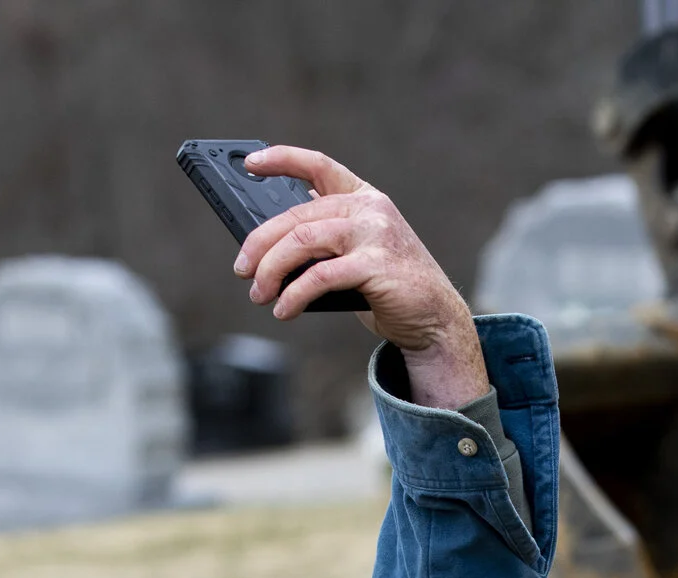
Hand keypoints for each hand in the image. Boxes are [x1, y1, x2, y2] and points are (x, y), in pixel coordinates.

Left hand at [233, 146, 490, 409]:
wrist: (436, 318)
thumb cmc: (391, 288)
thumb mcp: (357, 252)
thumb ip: (328, 234)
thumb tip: (275, 238)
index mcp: (365, 198)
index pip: (318, 164)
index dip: (282, 159)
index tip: (249, 163)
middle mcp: (370, 209)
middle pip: (298, 214)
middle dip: (260, 244)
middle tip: (242, 270)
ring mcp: (375, 234)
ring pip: (302, 240)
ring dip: (271, 269)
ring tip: (259, 294)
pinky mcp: (376, 265)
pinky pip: (320, 276)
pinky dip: (294, 294)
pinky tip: (284, 309)